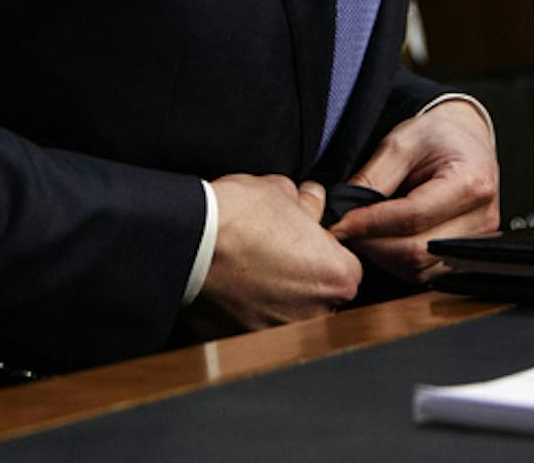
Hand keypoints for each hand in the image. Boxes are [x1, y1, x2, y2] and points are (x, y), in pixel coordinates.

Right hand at [189, 173, 361, 335]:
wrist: (189, 240)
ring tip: (248, 268)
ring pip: (287, 313)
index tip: (302, 239)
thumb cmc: (237, 217)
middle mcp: (316, 313)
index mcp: (336, 276)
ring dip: (275, 296)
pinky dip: (246, 310)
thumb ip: (305, 202)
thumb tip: (309, 202)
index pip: (345, 266)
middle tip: (273, 251)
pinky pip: (254, 326)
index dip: (321, 249)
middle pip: (319, 295)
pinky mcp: (246, 342)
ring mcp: (280, 333)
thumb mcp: (280, 190)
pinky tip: (231, 285)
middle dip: (301, 276)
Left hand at [331, 101, 498, 284]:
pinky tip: (382, 241)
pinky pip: (426, 273)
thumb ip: (373, 177)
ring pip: (419, 269)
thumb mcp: (401, 142)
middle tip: (344, 231)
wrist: (466, 139)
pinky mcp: (467, 255)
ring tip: (362, 233)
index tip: (340, 223)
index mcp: (470, 184)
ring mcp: (478, 241)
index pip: (412, 217)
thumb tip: (343, 210)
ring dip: (382, 257)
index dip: (370, 223)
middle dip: (372, 244)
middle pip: (417, 251)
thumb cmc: (438, 137)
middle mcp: (482, 218)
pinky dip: (397, 263)